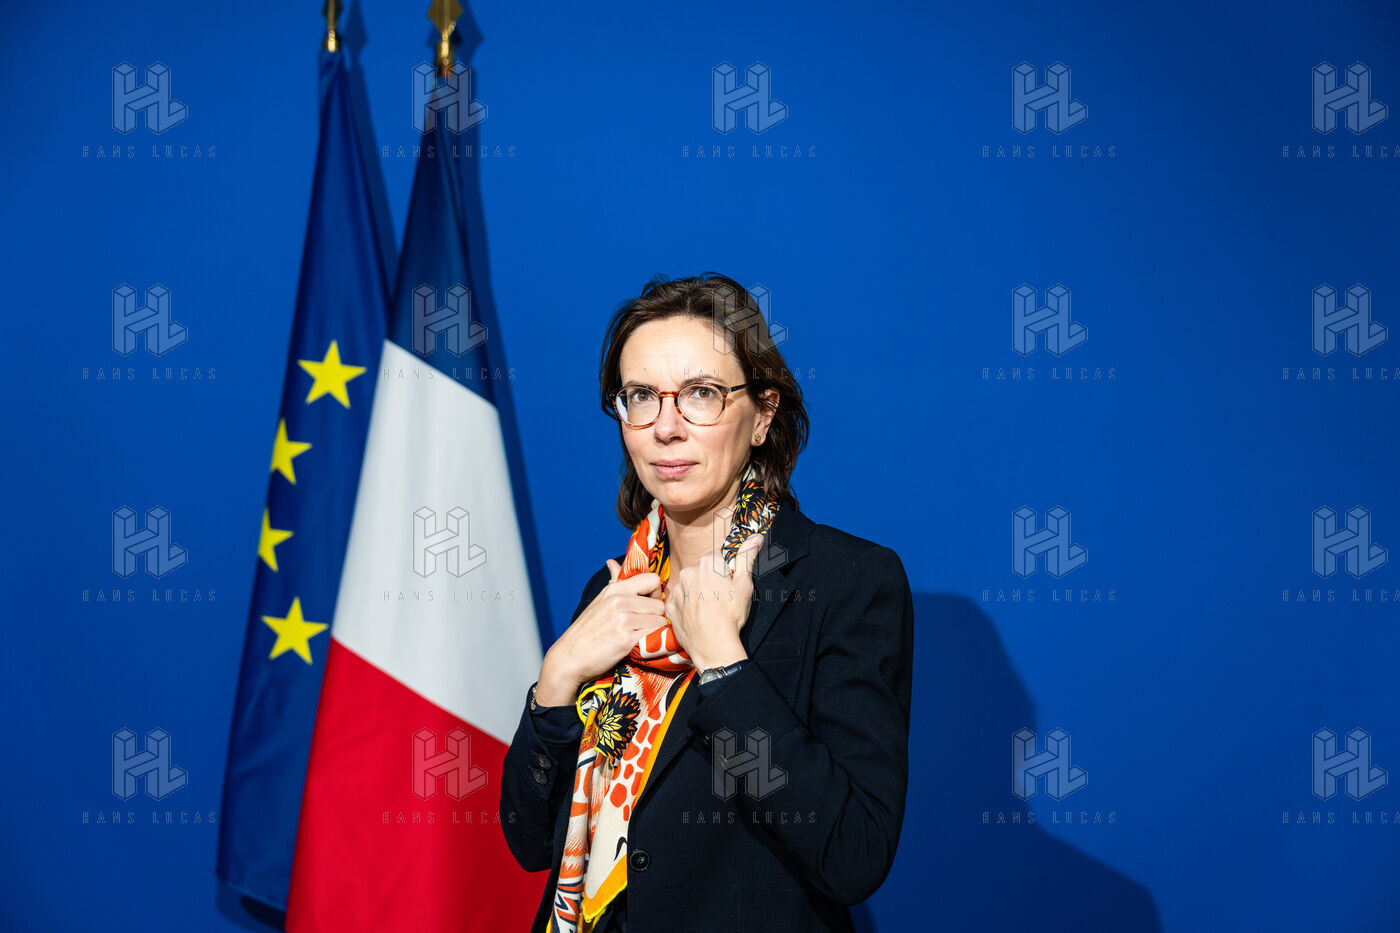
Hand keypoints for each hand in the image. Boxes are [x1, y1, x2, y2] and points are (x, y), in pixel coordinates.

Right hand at [535, 559, 665, 705]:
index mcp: (615, 589)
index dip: (655, 594)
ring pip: (659, 621)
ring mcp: (623, 620)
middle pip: (659, 605)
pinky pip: (654, 636)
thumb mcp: (599, 601)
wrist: (569, 657)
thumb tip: (612, 562)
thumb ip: (613, 581)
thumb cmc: (586, 631)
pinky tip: (639, 646)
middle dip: (655, 617)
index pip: (653, 580)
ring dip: (654, 632)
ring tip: (640, 637)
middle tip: (643, 627)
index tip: (647, 606)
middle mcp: (619, 601)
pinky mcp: (626, 639)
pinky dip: (651, 643)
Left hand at [664, 533, 762, 670]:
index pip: (717, 558)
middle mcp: (688, 572)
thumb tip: (756, 537)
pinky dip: (687, 607)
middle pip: (701, 571)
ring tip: (709, 610)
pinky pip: (680, 601)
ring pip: (689, 585)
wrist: (713, 645)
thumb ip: (747, 557)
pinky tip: (698, 617)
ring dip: (697, 593)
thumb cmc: (731, 614)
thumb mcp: (744, 584)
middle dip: (710, 581)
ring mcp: (677, 590)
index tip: (729, 586)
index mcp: (707, 563)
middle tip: (721, 600)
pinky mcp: (670, 607)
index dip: (725, 572)